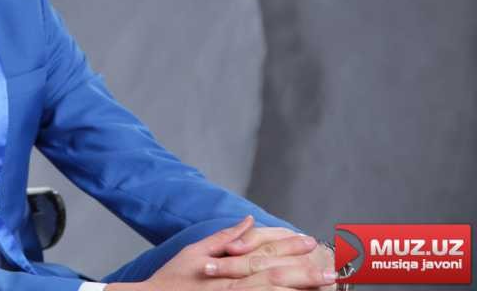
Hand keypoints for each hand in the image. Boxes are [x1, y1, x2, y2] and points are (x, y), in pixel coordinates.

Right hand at [106, 217, 334, 290]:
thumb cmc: (171, 279)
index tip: (310, 242)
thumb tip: (248, 220)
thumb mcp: (193, 253)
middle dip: (304, 275)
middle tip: (332, 271)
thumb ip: (223, 238)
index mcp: (225, 269)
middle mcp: (232, 288)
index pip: (263, 256)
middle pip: (274, 281)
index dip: (288, 249)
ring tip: (325, 287)